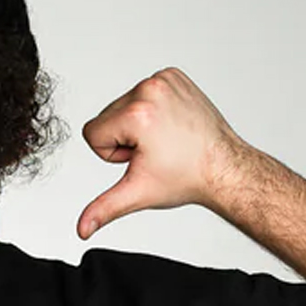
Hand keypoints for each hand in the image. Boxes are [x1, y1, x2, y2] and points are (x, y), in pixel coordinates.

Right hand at [76, 67, 247, 237]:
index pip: (92, 132)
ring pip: (124, 104)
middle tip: (153, 152)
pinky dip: (153, 111)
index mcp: (138, 114)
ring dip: (137, 126)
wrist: (222, 166)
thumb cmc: (186, 177)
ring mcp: (163, 79)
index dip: (112, 154)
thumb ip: (104, 208)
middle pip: (107, 116)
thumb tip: (82, 229)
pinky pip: (144, 93)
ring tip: (163, 141)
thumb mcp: (138, 193)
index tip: (139, 158)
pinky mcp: (173, 76)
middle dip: (124, 139)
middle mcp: (150, 89)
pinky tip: (169, 127)